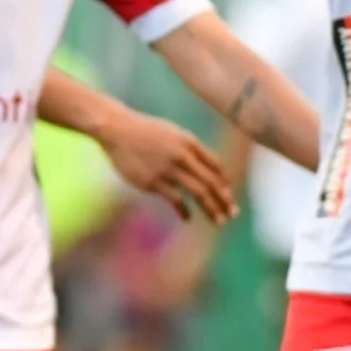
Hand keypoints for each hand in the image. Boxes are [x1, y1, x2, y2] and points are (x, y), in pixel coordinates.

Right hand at [100, 108, 236, 225]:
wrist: (118, 129)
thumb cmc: (145, 132)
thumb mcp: (173, 134)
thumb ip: (189, 149)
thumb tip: (204, 166)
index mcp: (190, 142)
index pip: (216, 165)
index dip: (224, 182)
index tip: (228, 195)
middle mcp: (183, 155)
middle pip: (212, 181)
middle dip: (224, 199)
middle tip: (233, 213)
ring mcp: (169, 169)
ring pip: (199, 192)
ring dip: (211, 208)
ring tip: (219, 221)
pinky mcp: (153, 182)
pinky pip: (176, 200)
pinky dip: (184, 211)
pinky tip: (188, 218)